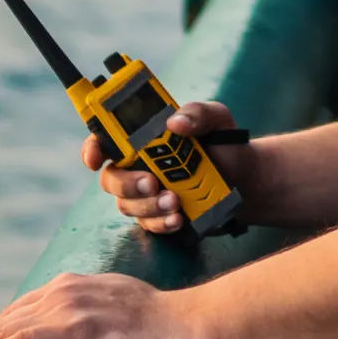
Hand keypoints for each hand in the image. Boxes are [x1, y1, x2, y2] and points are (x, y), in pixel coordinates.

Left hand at [0, 272, 199, 338]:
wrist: (191, 327)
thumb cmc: (168, 333)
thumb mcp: (124, 318)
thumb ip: (100, 326)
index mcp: (75, 286)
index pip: (21, 311)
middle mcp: (64, 291)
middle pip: (4, 320)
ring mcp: (67, 308)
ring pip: (3, 331)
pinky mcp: (72, 330)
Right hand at [84, 100, 252, 234]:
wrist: (246, 180)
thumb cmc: (223, 143)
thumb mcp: (216, 118)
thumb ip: (197, 113)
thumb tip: (175, 123)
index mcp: (142, 137)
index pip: (104, 140)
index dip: (92, 149)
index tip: (94, 159)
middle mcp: (137, 165)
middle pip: (110, 178)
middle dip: (127, 184)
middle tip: (153, 183)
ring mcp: (146, 194)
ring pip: (127, 205)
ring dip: (147, 206)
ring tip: (175, 202)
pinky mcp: (159, 216)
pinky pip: (148, 225)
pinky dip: (160, 223)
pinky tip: (178, 219)